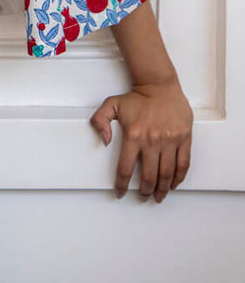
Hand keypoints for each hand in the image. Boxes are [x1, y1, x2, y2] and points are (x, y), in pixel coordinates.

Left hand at [90, 79, 192, 201]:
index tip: (120, 193)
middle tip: (143, 197)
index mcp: (133, 135)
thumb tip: (103, 141)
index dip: (122, 185)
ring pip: (166, 173)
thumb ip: (99, 121)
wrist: (159, 85)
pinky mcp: (184, 138)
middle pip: (148, 176)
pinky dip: (179, 177)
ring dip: (162, 188)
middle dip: (144, 191)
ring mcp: (169, 140)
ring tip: (158, 196)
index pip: (125, 168)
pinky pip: (183, 163)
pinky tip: (174, 184)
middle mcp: (151, 140)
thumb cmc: (137, 97)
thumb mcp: (110, 105)